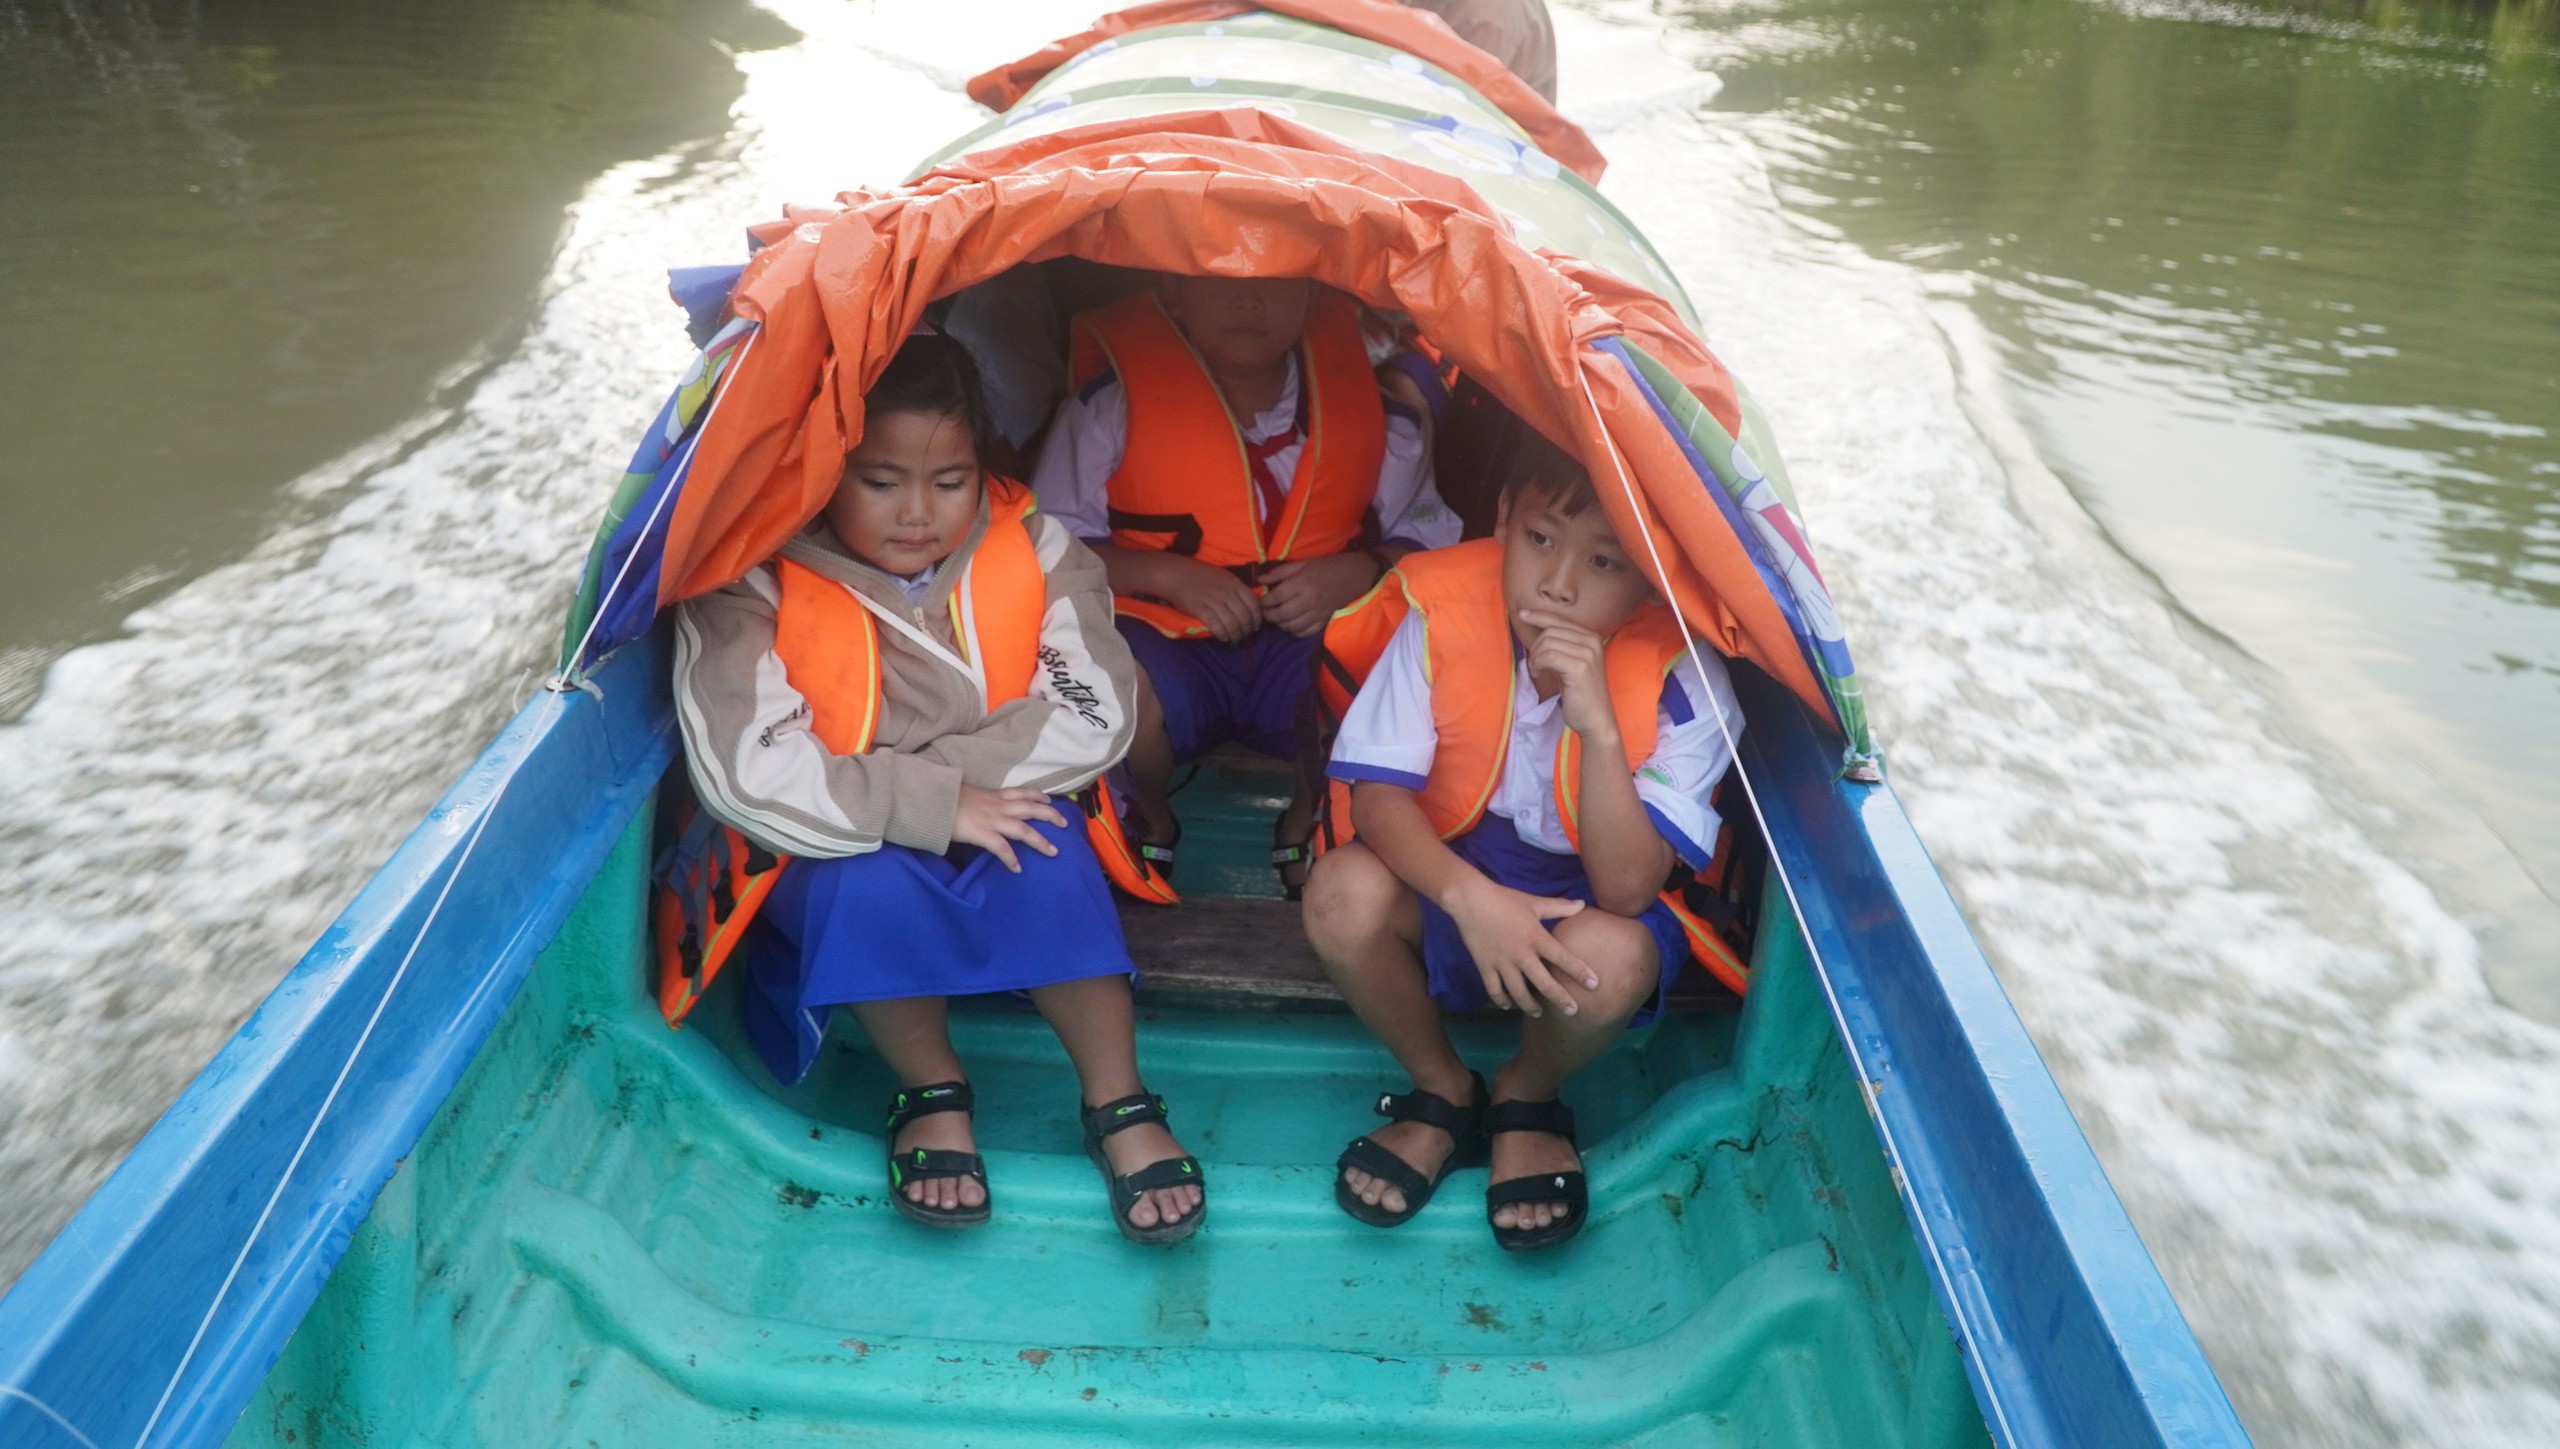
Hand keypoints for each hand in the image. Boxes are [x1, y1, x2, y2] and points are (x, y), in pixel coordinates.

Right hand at [951, 785, 1066, 872]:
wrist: (933, 800)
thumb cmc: (946, 797)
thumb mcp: (968, 793)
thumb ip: (978, 800)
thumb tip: (978, 806)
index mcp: (994, 795)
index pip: (1022, 791)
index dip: (1037, 795)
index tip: (1048, 799)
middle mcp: (998, 806)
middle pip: (1031, 808)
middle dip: (1050, 815)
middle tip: (1064, 822)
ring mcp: (992, 820)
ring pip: (1024, 830)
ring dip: (1040, 841)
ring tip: (1053, 851)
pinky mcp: (983, 834)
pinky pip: (1002, 849)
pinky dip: (1011, 859)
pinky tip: (1017, 868)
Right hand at [1153, 556, 1262, 643]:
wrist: (1177, 574)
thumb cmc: (1201, 575)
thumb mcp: (1224, 576)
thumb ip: (1236, 589)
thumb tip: (1249, 605)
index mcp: (1234, 583)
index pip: (1253, 604)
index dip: (1257, 619)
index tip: (1256, 627)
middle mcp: (1226, 592)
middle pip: (1244, 617)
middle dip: (1247, 630)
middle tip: (1245, 637)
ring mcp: (1214, 601)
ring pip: (1232, 624)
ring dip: (1236, 636)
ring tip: (1234, 640)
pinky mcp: (1200, 609)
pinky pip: (1216, 626)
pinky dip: (1222, 634)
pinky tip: (1223, 638)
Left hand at [1259, 553, 1383, 636]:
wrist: (1354, 576)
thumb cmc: (1325, 567)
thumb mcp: (1302, 564)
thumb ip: (1279, 573)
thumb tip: (1259, 579)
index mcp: (1302, 583)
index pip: (1276, 597)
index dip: (1264, 601)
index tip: (1260, 601)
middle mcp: (1308, 600)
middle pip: (1281, 614)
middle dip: (1269, 615)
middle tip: (1265, 612)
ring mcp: (1317, 613)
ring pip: (1291, 626)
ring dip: (1280, 624)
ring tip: (1277, 617)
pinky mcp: (1323, 621)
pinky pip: (1304, 632)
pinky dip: (1294, 631)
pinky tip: (1291, 624)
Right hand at [1443, 875, 1598, 1017]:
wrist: (1470, 900)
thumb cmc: (1505, 899)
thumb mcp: (1534, 902)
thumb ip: (1559, 907)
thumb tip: (1582, 904)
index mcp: (1536, 937)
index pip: (1563, 958)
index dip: (1580, 972)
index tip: (1595, 985)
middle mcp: (1521, 954)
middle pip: (1544, 983)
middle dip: (1560, 998)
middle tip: (1573, 1012)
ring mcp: (1502, 962)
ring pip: (1518, 992)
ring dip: (1530, 1006)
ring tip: (1539, 1013)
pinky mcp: (1484, 966)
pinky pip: (1494, 989)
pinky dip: (1502, 1000)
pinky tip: (1509, 1005)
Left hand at [1516, 608, 1615, 739]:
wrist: (1596, 718)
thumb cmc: (1580, 693)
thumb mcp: (1571, 662)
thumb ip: (1560, 645)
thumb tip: (1537, 629)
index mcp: (1591, 637)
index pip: (1559, 619)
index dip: (1539, 616)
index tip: (1522, 614)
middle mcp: (1592, 641)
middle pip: (1550, 631)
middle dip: (1535, 647)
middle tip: (1534, 665)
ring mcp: (1588, 653)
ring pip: (1547, 643)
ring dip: (1535, 658)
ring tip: (1537, 671)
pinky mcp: (1580, 667)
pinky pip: (1548, 656)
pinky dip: (1538, 664)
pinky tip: (1538, 674)